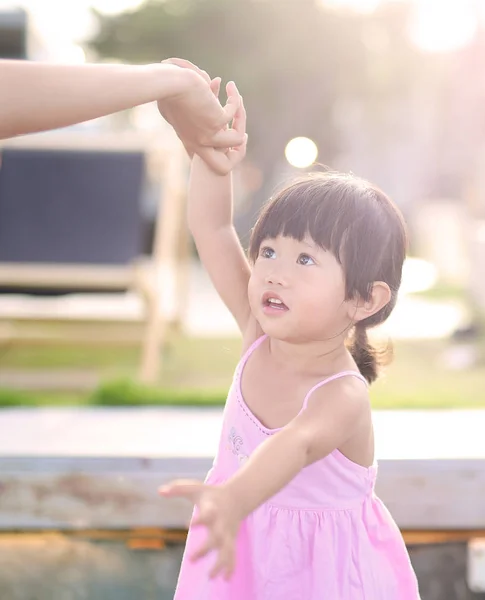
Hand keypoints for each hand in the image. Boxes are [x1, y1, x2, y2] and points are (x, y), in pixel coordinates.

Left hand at [158, 58, 243, 173]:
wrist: (169, 85)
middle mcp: (199, 142)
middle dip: (236, 150)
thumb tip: (196, 104)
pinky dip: (235, 99)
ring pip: (236, 141)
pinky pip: (234, 114)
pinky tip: (230, 87)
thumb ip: (183, 113)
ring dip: (240, 120)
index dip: (216, 151)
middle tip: (238, 125)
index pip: (204, 159)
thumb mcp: (170, 108)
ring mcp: (209, 134)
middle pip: (222, 167)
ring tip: (237, 100)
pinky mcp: (217, 121)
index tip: (223, 129)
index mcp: (188, 140)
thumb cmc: (165, 92)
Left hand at [159, 479, 241, 578]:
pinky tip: (226, 579)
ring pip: (226, 549)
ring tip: (210, 576)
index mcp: (212, 509)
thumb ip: (178, 489)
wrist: (237, 497)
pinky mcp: (231, 540)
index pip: (207, 515)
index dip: (199, 520)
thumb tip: (159, 491)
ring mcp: (227, 533)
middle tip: (190, 559)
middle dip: (205, 549)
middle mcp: (221, 523)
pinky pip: (232, 555)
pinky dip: (231, 566)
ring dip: (220, 563)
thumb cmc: (211, 494)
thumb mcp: (195, 488)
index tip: (187, 524)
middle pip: (216, 537)